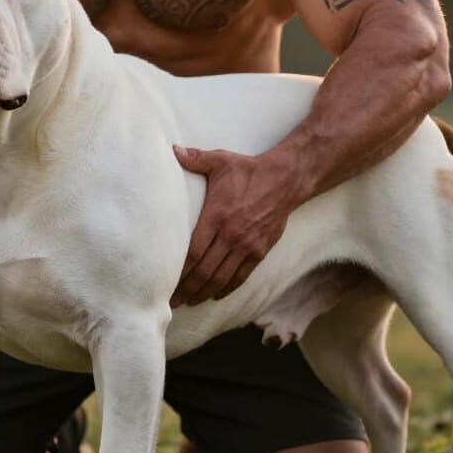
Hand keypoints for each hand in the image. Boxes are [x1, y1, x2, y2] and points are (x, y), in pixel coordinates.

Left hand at [171, 146, 297, 306]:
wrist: (286, 179)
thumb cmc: (249, 170)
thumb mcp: (220, 160)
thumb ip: (195, 159)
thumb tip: (173, 149)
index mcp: (216, 216)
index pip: (192, 252)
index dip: (179, 272)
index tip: (167, 282)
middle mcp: (230, 235)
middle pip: (204, 270)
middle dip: (187, 289)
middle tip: (173, 302)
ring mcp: (246, 245)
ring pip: (221, 277)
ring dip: (204, 292)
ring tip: (191, 301)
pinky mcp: (260, 251)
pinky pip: (241, 276)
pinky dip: (227, 288)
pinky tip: (215, 294)